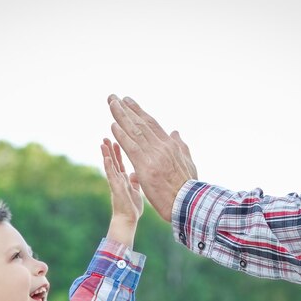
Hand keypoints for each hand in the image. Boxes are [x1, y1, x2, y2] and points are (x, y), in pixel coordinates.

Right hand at [101, 138, 142, 246]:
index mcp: (124, 180)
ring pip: (110, 165)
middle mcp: (118, 179)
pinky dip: (108, 166)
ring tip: (103, 142)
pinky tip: (106, 157)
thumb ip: (135, 182)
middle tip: (106, 136)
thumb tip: (134, 173)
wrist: (128, 220)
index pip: (121, 162)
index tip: (117, 139)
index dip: (119, 152)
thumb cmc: (132, 209)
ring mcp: (116, 183)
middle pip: (114, 161)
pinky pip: (111, 175)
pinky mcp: (115, 188)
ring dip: (106, 154)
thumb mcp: (136, 191)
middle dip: (111, 149)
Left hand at [107, 94, 197, 221]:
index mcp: (170, 145)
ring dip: (121, 116)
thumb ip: (181, 146)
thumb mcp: (188, 162)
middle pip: (140, 123)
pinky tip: (113, 126)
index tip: (127, 101)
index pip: (151, 124)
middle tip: (113, 97)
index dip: (138, 111)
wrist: (189, 203)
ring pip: (135, 131)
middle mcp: (162, 147)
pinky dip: (122, 135)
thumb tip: (175, 132)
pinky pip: (131, 148)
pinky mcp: (146, 167)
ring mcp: (154, 156)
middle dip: (125, 109)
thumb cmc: (189, 187)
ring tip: (111, 103)